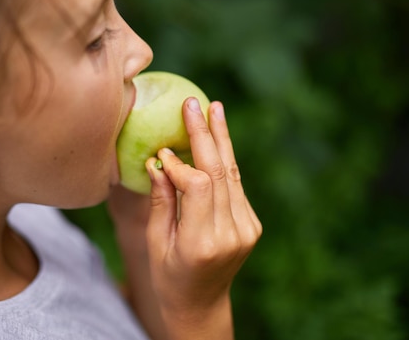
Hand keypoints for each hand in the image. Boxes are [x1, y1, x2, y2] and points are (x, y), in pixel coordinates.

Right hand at [145, 98, 261, 325]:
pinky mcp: (251, 224)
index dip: (180, 164)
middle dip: (204, 135)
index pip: (197, 186)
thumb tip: (158, 161)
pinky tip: (216, 138)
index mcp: (202, 243)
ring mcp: (246, 228)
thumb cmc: (169, 277)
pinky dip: (223, 159)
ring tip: (213, 109)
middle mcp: (230, 233)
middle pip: (219, 172)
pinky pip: (235, 184)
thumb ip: (161, 201)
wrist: (202, 304)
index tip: (161, 152)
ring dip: (221, 139)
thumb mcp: (157, 243)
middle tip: (193, 104)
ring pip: (231, 173)